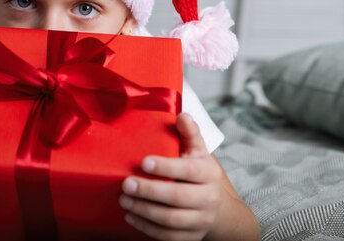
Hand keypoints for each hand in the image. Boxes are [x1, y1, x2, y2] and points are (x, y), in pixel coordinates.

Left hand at [119, 113, 223, 240]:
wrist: (219, 209)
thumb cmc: (200, 173)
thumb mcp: (198, 152)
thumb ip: (189, 133)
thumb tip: (181, 115)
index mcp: (209, 174)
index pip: (189, 170)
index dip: (167, 166)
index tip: (144, 162)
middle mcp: (209, 198)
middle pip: (178, 197)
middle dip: (149, 191)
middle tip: (126, 184)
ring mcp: (201, 220)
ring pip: (171, 219)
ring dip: (144, 210)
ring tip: (124, 199)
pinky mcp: (191, 238)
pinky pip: (167, 236)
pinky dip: (146, 227)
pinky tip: (130, 215)